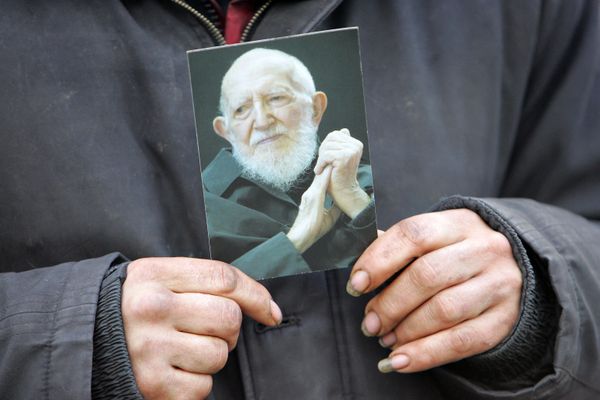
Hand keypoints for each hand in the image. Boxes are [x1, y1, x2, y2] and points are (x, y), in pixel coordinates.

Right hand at [122, 257, 281, 399]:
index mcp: (155, 275)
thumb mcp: (159, 278)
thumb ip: (206, 282)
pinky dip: (195, 383)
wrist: (84, 340)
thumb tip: (270, 310)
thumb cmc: (134, 308)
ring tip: (183, 350)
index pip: (224, 278)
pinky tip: (173, 371)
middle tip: (204, 330)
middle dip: (227, 329)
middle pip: (228, 318)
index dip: (256, 295)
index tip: (269, 312)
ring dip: (211, 356)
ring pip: (219, 354)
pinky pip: (203, 387)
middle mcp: (151, 309)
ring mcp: (149, 348)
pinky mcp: (151, 385)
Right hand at [287, 166, 341, 252]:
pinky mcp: (312, 198)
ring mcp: (310, 195)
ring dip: (326, 169)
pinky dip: (325, 176)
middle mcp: (310, 194)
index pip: (320, 183)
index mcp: (313, 198)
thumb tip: (341, 202)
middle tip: (332, 158)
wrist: (302, 236)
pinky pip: (320, 184)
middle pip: (319, 178)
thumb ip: (333, 208)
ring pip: (319, 179)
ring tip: (332, 159)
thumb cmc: (314, 229)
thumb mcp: (328, 217)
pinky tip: (330, 169)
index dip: (326, 175)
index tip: (333, 167)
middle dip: (326, 169)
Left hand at [313, 129, 370, 218]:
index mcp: (356, 143)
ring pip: (327, 147)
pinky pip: (326, 155)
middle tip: (322, 164)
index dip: (326, 146)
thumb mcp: (339, 155)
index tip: (326, 159)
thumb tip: (344, 130)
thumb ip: (341, 143)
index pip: (334, 135)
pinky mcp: (345, 157)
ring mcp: (352, 151)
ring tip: (322, 169)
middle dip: (323, 151)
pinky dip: (320, 164)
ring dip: (321, 159)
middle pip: (330, 139)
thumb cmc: (338, 175)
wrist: (343, 192)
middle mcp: (356, 145)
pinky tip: (320, 171)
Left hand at [346, 209, 521, 372]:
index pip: (413, 234)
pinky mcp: (504, 318)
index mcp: (458, 223)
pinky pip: (462, 341)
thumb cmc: (457, 253)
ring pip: (444, 310)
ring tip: (384, 339)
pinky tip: (400, 360)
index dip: (378, 260)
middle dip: (389, 304)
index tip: (355, 285)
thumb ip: (397, 248)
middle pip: (427, 276)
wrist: (516, 266)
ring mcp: (498, 284)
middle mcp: (484, 249)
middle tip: (369, 322)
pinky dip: (425, 354)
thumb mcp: (434, 238)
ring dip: (405, 330)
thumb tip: (359, 266)